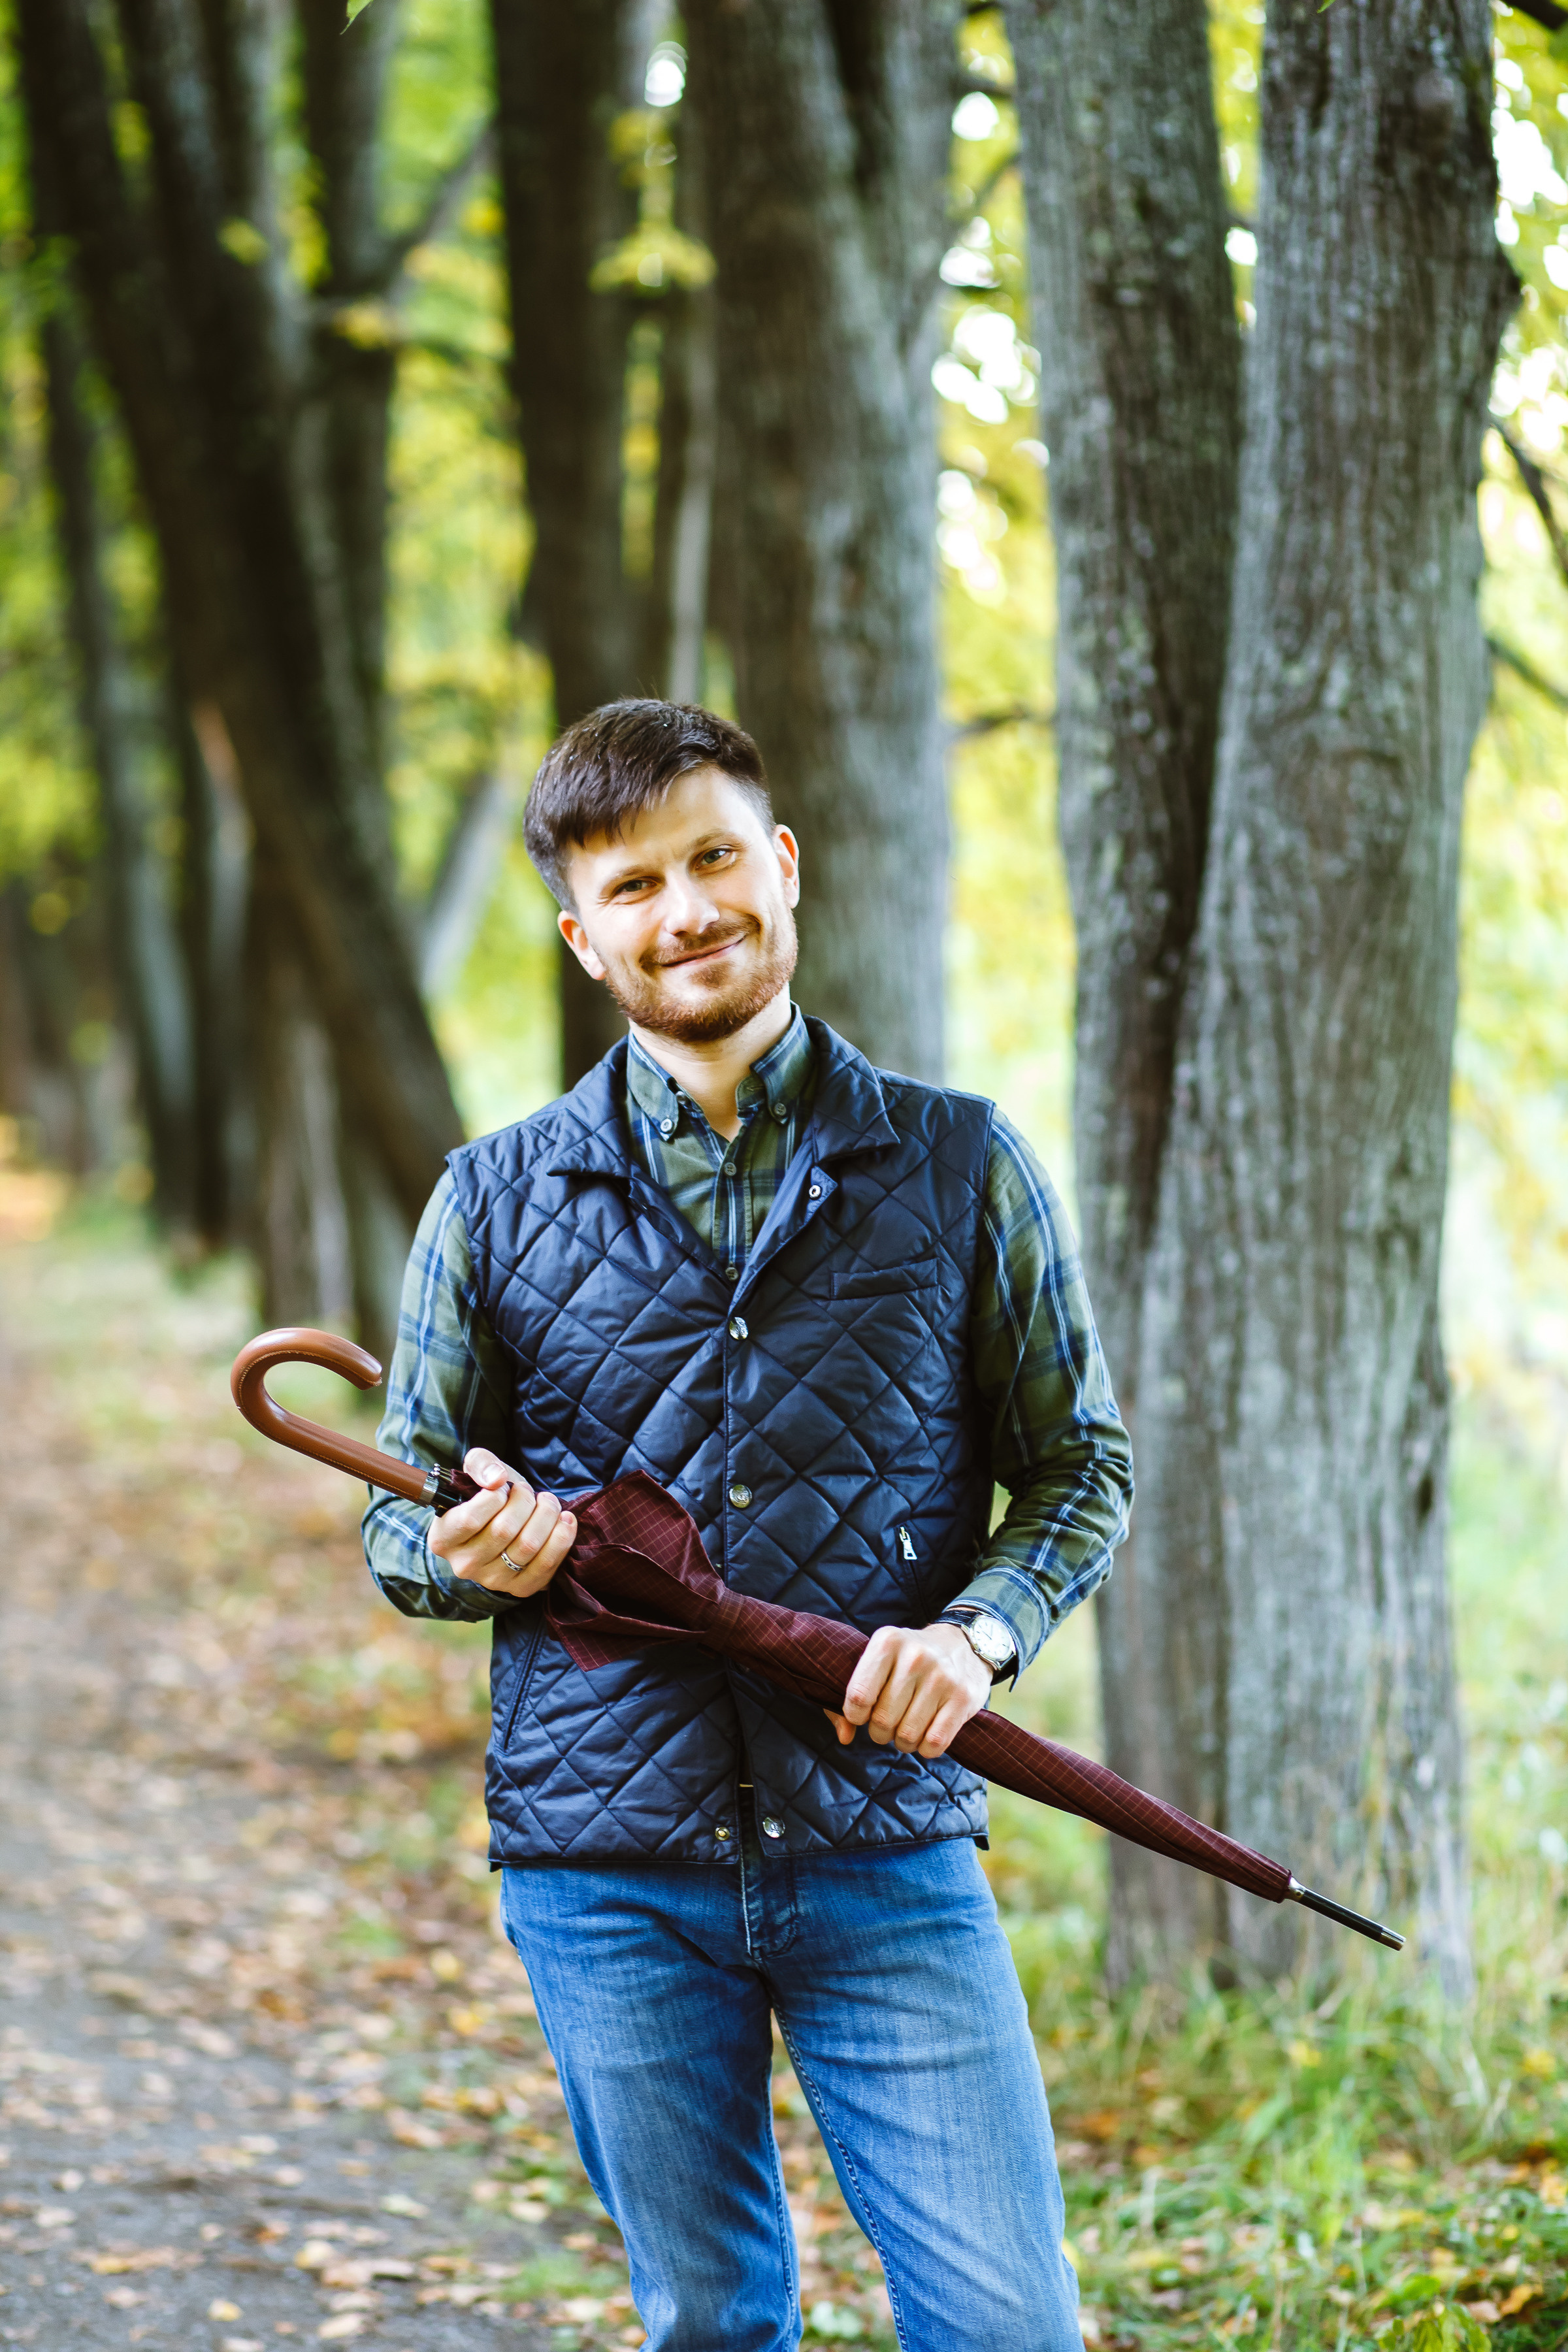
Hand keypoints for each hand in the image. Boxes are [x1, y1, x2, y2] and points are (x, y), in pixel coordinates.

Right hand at [428, 1448, 576, 1597]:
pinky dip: (562, 1538)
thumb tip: (497, 1477)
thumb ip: (481, 1464)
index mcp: (444, 1538)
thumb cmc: (487, 1498)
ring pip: (528, 1545)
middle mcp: (464, 1565)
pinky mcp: (520, 1588)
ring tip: (548, 1503)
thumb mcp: (478, 1472)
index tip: (503, 1487)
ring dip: (546, 1515)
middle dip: (525, 1501)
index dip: (495, 1496)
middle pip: (504, 1530)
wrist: (502, 1525)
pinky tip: (565, 1520)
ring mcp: (492, 1581)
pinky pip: (547, 1565)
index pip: (470, 1519)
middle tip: (529, 1491)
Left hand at [824, 1622, 991, 1760]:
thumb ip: (854, 1696)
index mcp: (887, 1641)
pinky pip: (934, 1743)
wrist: (964, 1644)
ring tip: (907, 1728)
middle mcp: (915, 1656)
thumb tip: (845, 1736)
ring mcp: (942, 1677)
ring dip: (903, 1742)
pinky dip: (926, 1748)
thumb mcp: (880, 1660)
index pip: (859, 1696)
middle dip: (880, 1732)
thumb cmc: (910, 1659)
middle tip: (889, 1724)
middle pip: (883, 1720)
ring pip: (908, 1735)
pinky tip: (926, 1734)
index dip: (856, 1715)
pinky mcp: (963, 1698)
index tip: (863, 1714)